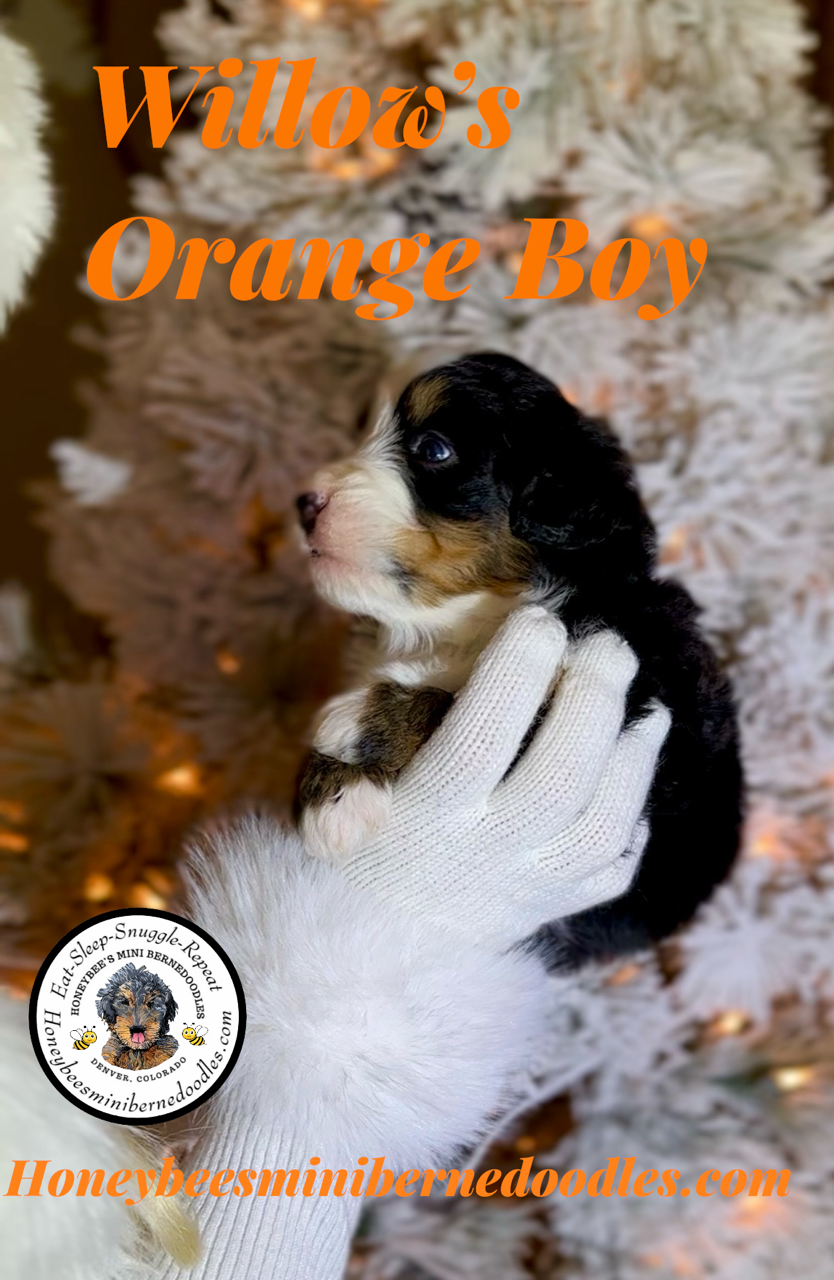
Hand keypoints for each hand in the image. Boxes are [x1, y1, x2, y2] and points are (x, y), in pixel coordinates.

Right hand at [342, 605, 669, 950]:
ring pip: (602, 826)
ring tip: (650, 707)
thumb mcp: (334, 771)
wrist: (368, 947)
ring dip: (636, 758)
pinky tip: (634, 770)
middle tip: (611, 644)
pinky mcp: (553, 911)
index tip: (540, 618)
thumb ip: (365, 717)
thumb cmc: (356, 831)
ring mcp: (526, 888)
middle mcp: (481, 854)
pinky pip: (614, 870)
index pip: (481, 737)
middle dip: (594, 698)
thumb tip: (433, 650)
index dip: (518, 671)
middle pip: (560, 777)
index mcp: (422, 812)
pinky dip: (636, 818)